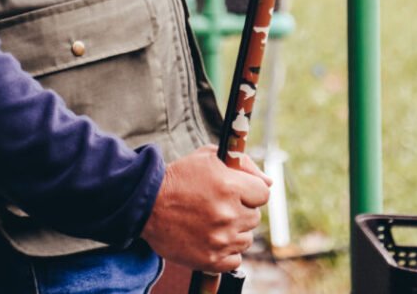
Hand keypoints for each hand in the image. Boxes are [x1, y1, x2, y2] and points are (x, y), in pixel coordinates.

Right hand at [140, 145, 270, 273]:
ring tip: (212, 221)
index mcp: (230, 186)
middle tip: (218, 204)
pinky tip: (211, 238)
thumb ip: (243, 164)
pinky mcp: (212, 260)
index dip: (251, 190)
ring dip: (234, 230)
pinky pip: (236, 259)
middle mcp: (229, 214)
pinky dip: (226, 251)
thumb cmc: (179, 177)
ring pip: (246, 238)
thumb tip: (269, 182)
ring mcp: (221, 240)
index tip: (238, 191)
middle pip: (254, 217)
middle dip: (241, 210)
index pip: (263, 193)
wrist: (147, 205)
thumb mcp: (208, 156)